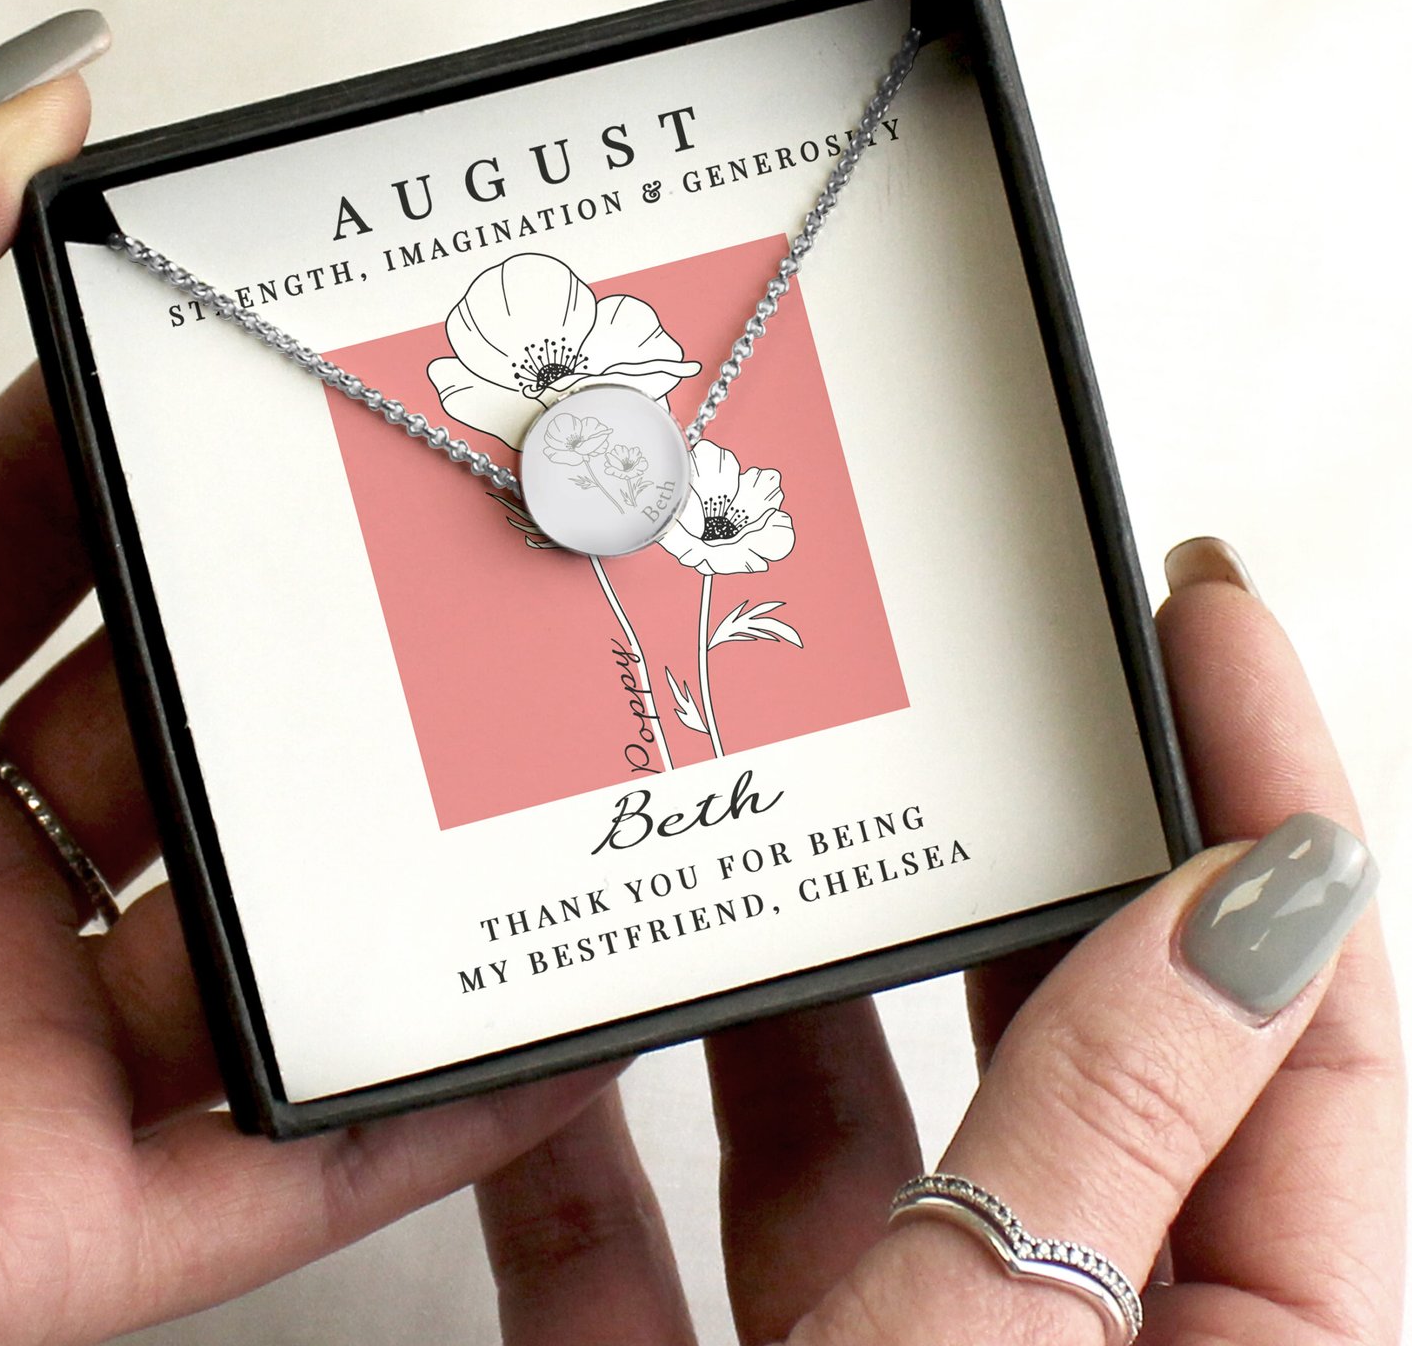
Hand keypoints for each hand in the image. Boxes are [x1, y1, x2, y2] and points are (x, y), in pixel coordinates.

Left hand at [0, 24, 614, 1345]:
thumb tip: (10, 126)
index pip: (50, 552)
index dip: (172, 463)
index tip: (293, 394)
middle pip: (193, 739)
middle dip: (329, 650)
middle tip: (456, 563)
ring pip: (266, 947)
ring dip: (407, 867)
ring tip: (543, 767)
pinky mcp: (43, 1227)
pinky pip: (278, 1167)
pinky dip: (422, 1103)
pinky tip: (531, 1017)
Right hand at [475, 547, 1404, 1343]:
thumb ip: (1112, 1129)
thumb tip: (1251, 895)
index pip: (1306, 1020)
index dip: (1265, 789)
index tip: (1195, 611)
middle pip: (1069, 1042)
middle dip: (1003, 859)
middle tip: (959, 694)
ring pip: (849, 1132)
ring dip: (775, 985)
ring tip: (741, 822)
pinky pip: (639, 1242)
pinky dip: (580, 1147)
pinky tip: (546, 1048)